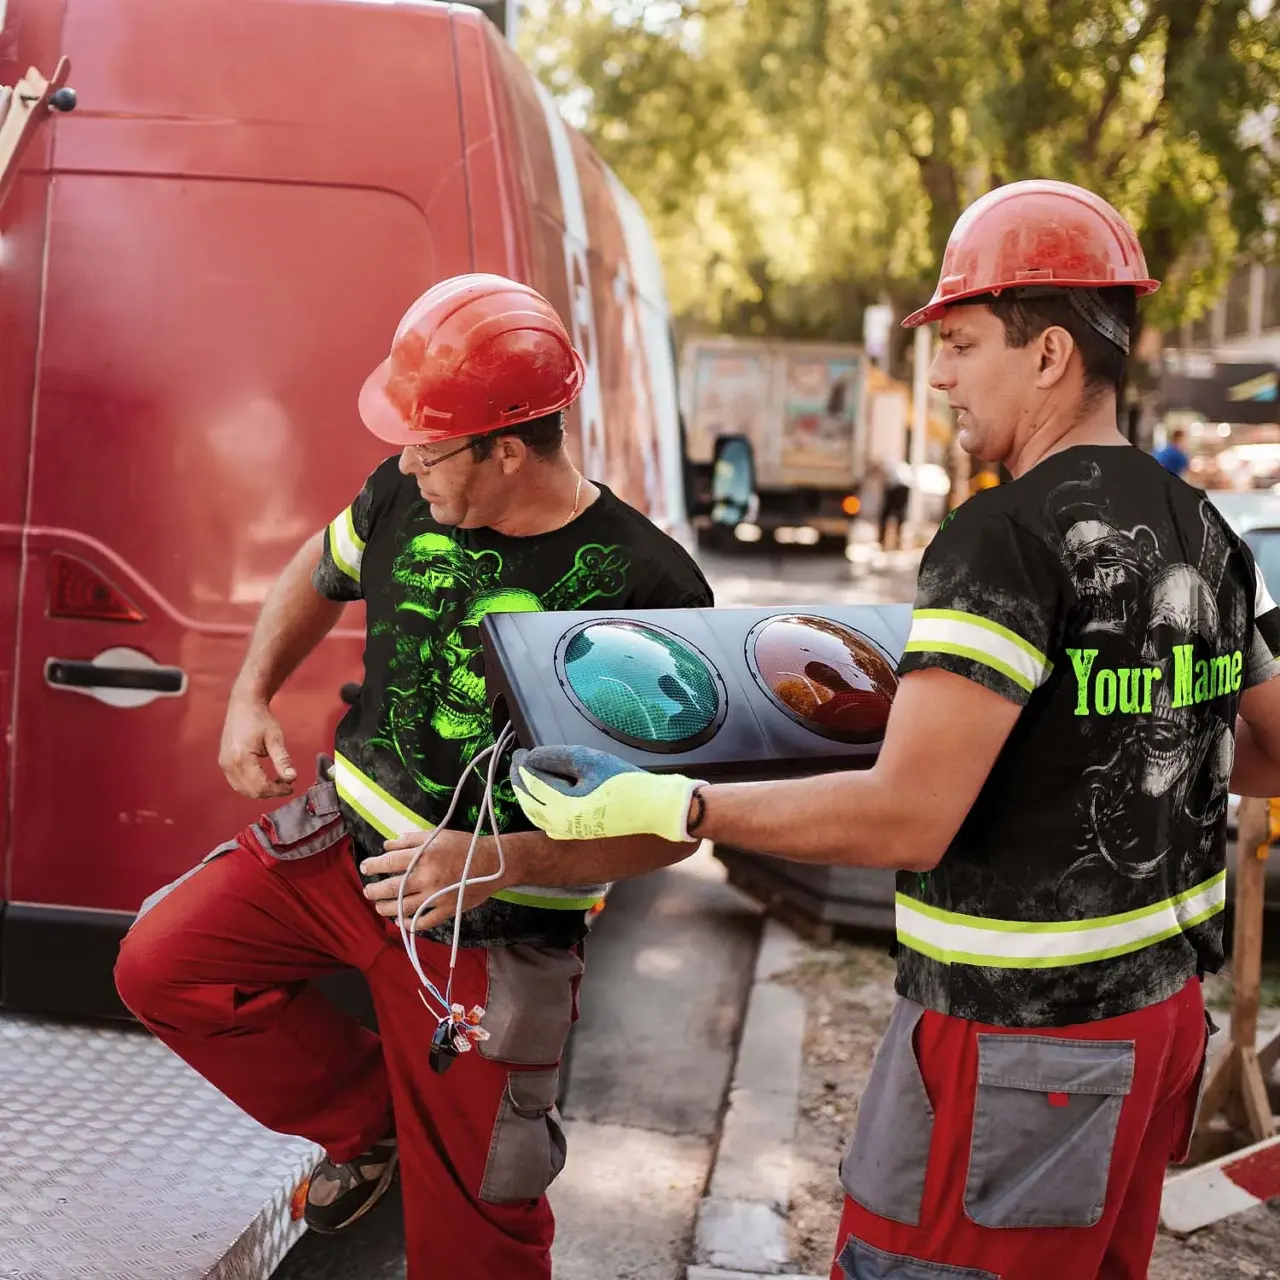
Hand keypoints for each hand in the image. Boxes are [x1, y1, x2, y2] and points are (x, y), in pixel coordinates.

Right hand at [219, 696, 296, 797]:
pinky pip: (236, 783)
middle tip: (285, 786)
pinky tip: (264, 779)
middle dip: (270, 792)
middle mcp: (229, 764)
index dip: (277, 790)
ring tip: (276, 783)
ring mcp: (224, 764)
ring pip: (242, 790)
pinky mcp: (223, 762)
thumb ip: (283, 760)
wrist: (244, 705)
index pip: (260, 786)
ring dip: (260, 791)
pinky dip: (251, 786)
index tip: (291, 787)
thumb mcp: (275, 738)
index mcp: (242, 758)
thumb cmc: (261, 719)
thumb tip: (292, 778)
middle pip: (251, 791)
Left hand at [359, 828, 504, 929]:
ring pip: (402, 908)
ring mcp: (436, 896)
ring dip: (385, 908)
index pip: (388, 862)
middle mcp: (426, 877)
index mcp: (423, 856)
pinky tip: (401, 921)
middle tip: (367, 891)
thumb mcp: (437, 835)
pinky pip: (423, 922)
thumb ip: (411, 839)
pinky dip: (409, 924)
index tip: (365, 868)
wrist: (493, 862)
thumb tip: (387, 845)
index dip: (372, 866)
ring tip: (379, 907)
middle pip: (390, 888)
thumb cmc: (464, 845)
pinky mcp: (446, 910)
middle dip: (373, 890)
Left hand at [510, 745, 701, 842]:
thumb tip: (532, 757)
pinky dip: (541, 808)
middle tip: (519, 763)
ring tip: (527, 777)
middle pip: (529, 801)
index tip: (518, 752)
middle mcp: (560, 825)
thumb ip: (556, 757)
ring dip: (529, 796)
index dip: (522, 765)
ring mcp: (569, 833)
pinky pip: (549, 822)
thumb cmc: (625, 782)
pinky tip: (545, 798)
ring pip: (537, 814)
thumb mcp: (590, 760)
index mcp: (562, 806)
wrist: (656, 809)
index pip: (531, 783)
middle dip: (521, 781)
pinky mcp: (579, 834)